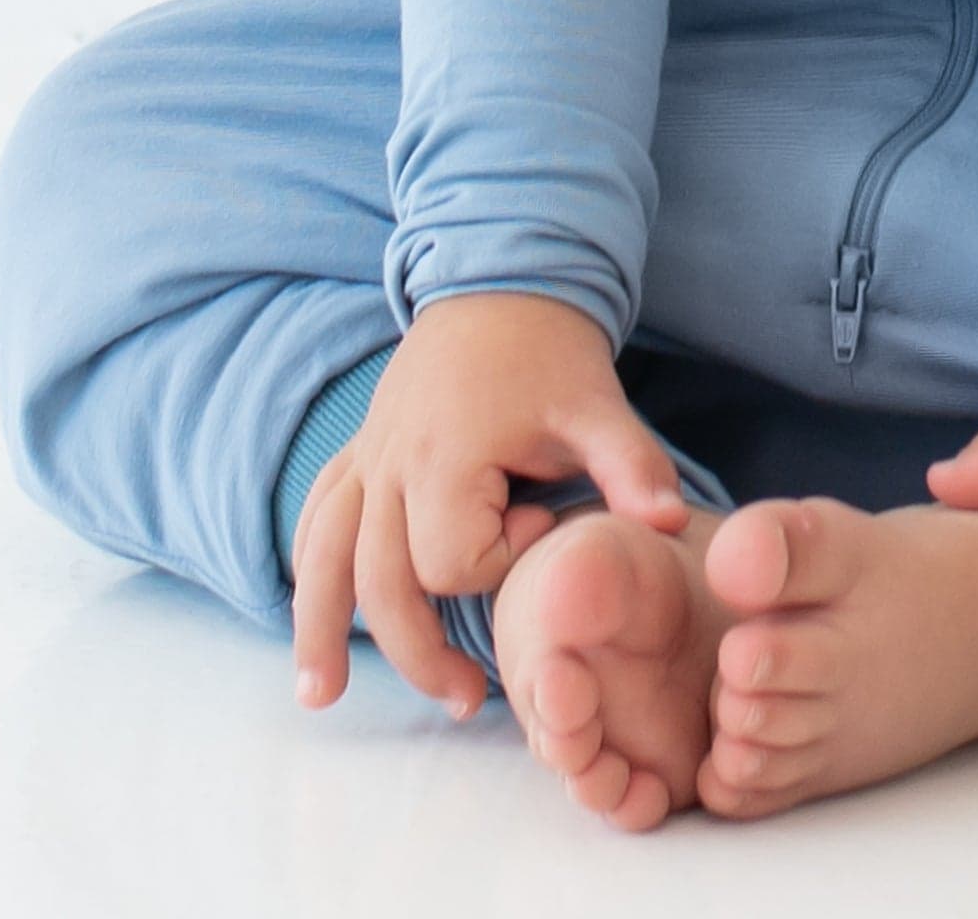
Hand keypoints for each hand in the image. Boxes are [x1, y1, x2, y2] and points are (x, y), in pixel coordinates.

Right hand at [289, 289, 687, 720]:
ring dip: (322, 629)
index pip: (451, 562)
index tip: (544, 520)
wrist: (502, 276)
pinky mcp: (361, 449)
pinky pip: (318, 518)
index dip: (501, 562)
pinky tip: (311, 619)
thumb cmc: (550, 348)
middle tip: (467, 701)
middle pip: (381, 585)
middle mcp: (389, 462)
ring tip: (322, 698)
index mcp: (443, 456)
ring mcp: (367, 456)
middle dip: (419, 651)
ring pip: (324, 559)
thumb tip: (669, 525)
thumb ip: (631, 466)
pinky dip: (308, 570)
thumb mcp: (597, 404)